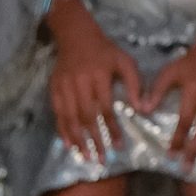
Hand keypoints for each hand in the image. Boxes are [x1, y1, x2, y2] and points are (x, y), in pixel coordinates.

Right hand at [49, 27, 142, 160]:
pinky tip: (69, 144)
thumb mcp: (125, 61)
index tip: (119, 146)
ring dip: (78, 140)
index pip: (105, 108)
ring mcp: (64, 87)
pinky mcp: (54, 89)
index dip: (112, 129)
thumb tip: (141, 109)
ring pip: (70, 118)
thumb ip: (134, 84)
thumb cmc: (105, 51)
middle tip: (102, 159)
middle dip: (95, 140)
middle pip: (87, 117)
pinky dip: (62, 130)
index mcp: (99, 75)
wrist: (76, 36)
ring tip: (85, 156)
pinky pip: (57, 114)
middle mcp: (80, 83)